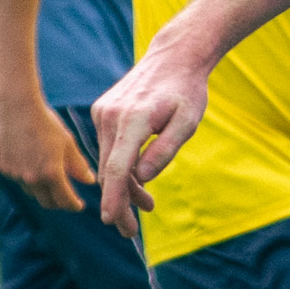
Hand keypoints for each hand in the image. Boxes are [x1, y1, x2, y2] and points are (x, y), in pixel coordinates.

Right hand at [0, 100, 94, 211]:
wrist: (17, 108)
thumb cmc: (46, 123)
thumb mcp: (68, 143)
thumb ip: (79, 166)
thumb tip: (89, 181)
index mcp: (52, 173)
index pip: (65, 200)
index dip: (73, 205)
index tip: (78, 205)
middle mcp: (32, 178)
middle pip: (47, 202)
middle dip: (58, 203)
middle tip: (66, 198)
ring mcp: (16, 175)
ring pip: (32, 192)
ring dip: (42, 190)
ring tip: (49, 179)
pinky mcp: (4, 168)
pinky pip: (19, 180)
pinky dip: (28, 179)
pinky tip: (32, 166)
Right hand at [93, 43, 212, 234]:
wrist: (173, 57)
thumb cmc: (186, 90)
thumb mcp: (187, 122)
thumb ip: (165, 150)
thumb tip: (144, 178)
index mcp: (132, 119)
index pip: (118, 167)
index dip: (115, 197)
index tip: (112, 221)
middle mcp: (110, 115)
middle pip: (110, 170)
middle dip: (119, 202)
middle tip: (131, 231)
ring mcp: (102, 112)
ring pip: (108, 161)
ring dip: (124, 186)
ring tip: (146, 205)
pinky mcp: (102, 112)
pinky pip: (108, 148)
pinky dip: (121, 166)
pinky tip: (140, 178)